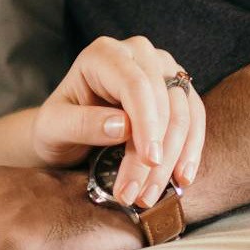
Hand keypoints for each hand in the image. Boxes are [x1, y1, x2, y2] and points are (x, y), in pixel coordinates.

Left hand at [32, 33, 206, 210]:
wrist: (66, 132)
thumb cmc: (58, 125)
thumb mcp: (54, 127)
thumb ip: (82, 123)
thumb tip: (123, 126)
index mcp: (103, 53)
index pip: (135, 85)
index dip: (147, 123)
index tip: (150, 161)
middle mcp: (137, 53)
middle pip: (162, 101)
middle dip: (156, 154)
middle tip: (138, 195)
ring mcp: (162, 68)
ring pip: (183, 113)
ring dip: (173, 159)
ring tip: (149, 196)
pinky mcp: (177, 89)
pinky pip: (195, 118)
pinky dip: (191, 151)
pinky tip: (182, 179)